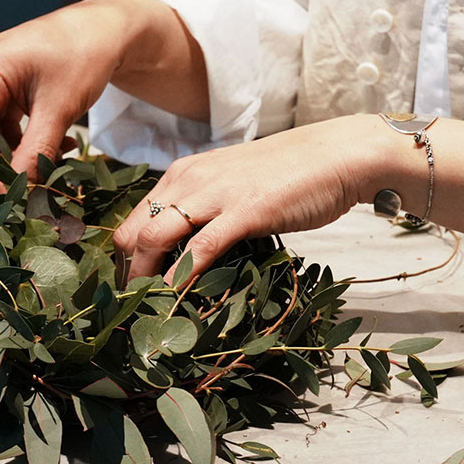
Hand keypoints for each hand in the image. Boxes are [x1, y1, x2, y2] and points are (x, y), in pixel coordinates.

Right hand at [0, 0, 133, 194]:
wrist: (101, 28)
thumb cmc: (84, 55)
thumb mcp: (60, 109)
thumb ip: (35, 153)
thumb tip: (19, 192)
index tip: (12, 199)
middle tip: (33, 186)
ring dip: (9, 158)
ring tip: (50, 160)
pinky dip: (17, 145)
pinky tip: (48, 146)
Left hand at [114, 114, 384, 280]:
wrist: (338, 155)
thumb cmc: (288, 175)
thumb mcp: (229, 186)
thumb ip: (203, 209)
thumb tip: (183, 249)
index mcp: (182, 174)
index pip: (133, 219)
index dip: (124, 258)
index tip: (131, 288)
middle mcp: (188, 180)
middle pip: (132, 232)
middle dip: (126, 273)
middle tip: (135, 305)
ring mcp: (214, 195)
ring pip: (153, 238)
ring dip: (144, 279)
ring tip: (146, 308)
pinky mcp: (244, 211)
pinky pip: (199, 249)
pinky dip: (180, 278)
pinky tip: (174, 300)